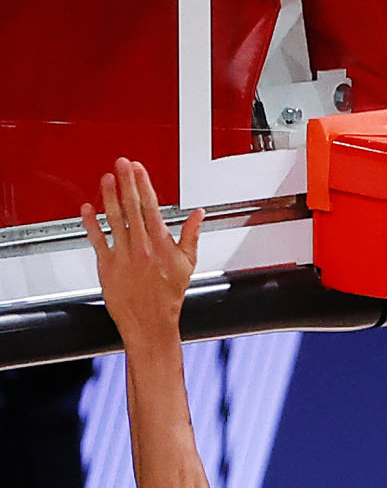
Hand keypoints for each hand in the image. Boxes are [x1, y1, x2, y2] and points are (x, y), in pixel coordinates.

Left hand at [81, 158, 204, 340]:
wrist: (151, 324)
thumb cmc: (168, 298)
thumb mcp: (188, 266)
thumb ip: (192, 236)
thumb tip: (198, 216)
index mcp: (162, 245)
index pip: (152, 207)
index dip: (144, 185)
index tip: (139, 169)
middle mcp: (142, 248)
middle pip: (132, 207)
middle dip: (126, 182)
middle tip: (121, 163)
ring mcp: (123, 256)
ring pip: (114, 219)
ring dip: (109, 197)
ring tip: (106, 179)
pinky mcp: (107, 267)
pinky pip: (97, 240)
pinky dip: (91, 223)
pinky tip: (87, 209)